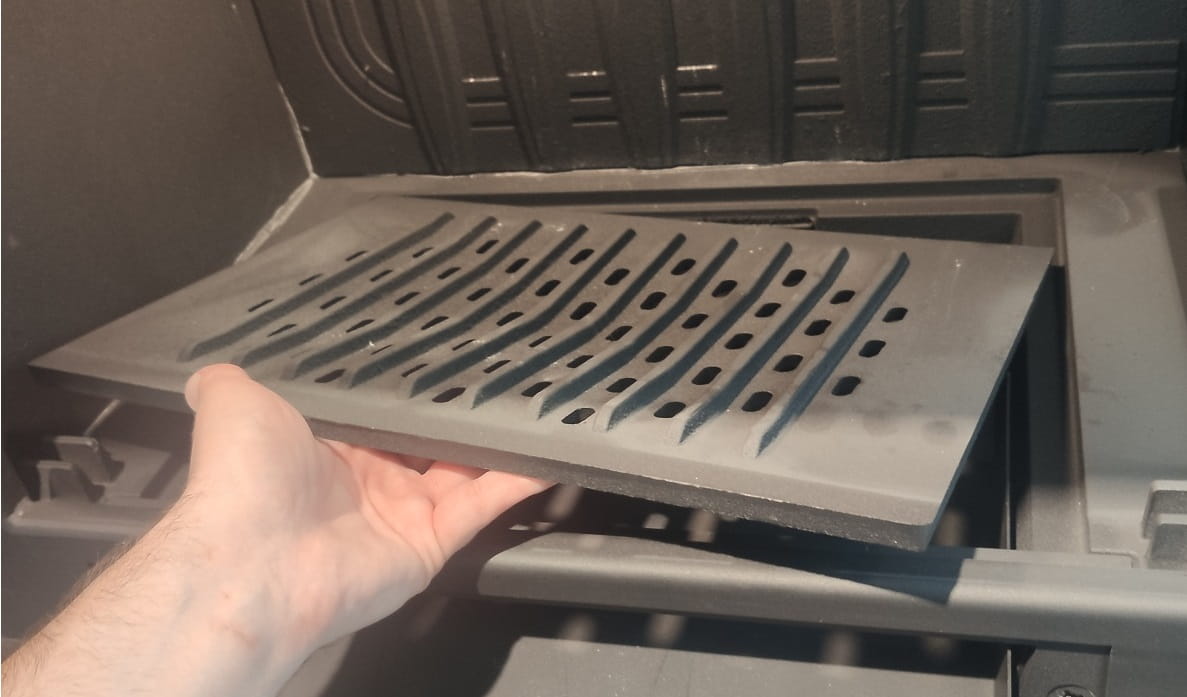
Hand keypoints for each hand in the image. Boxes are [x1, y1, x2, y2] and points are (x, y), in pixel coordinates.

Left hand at [178, 364, 552, 658]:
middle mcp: (368, 481)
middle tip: (502, 372)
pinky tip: (546, 451)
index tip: (446, 353)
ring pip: (467, 470)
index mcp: (328, 447)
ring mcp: (402, 514)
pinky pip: (483, 505)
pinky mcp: (430, 543)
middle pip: (431, 440)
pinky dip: (517, 480)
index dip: (415, 384)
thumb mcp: (231, 401)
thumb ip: (229, 381)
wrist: (252, 560)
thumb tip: (208, 370)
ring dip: (501, 440)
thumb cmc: (240, 481)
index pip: (383, 410)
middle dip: (463, 411)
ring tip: (539, 404)